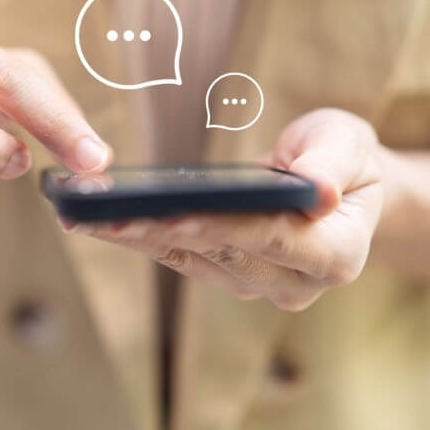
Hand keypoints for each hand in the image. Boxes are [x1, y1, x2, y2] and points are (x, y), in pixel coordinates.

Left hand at [64, 108, 385, 310]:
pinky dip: (131, 235)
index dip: (219, 223)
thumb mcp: (349, 144)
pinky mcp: (220, 273)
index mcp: (334, 255)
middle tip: (102, 211)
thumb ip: (334, 162)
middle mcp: (291, 283)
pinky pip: (172, 255)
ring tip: (80, 212)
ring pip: (184, 258)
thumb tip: (319, 190)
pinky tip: (89, 219)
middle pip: (216, 251)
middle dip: (155, 229)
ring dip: (130, 235)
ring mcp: (253, 285)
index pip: (269, 237)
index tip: (171, 211)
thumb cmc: (344, 159)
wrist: (337, 188)